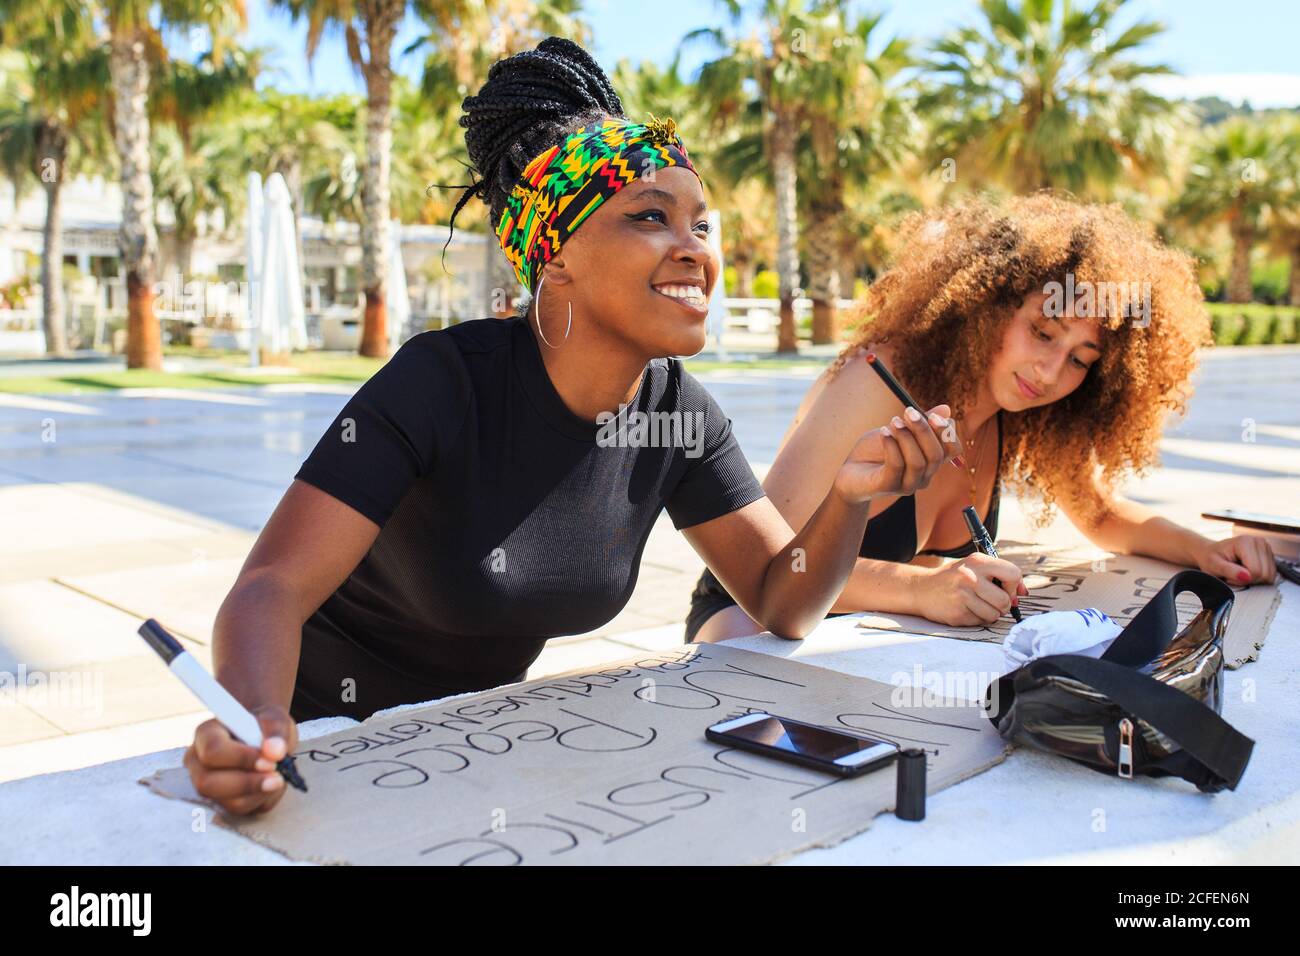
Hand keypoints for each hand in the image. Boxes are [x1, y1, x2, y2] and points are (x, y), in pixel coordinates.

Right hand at [183, 703, 298, 816]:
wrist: (267, 737)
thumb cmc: (264, 725)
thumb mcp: (274, 717)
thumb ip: (276, 731)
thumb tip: (275, 751)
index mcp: (206, 734)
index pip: (213, 751)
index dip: (242, 759)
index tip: (269, 760)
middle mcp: (198, 763)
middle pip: (209, 783)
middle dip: (248, 783)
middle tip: (278, 776)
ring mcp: (207, 786)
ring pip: (227, 802)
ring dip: (260, 793)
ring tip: (279, 776)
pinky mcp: (223, 802)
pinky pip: (242, 811)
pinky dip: (263, 800)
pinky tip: (273, 785)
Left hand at [833, 404, 962, 504]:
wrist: (849, 473)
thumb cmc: (875, 452)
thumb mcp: (897, 431)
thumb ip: (919, 422)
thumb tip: (945, 409)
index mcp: (930, 462)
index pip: (952, 449)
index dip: (947, 432)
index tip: (932, 415)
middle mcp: (923, 476)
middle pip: (936, 455)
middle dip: (924, 430)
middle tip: (908, 411)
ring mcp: (907, 485)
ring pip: (918, 462)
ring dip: (905, 437)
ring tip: (892, 422)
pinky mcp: (887, 488)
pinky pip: (896, 466)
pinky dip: (891, 445)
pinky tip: (883, 433)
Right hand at [922, 553, 1026, 625]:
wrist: (921, 589)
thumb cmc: (954, 578)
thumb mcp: (975, 568)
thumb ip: (1000, 576)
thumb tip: (1023, 594)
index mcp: (977, 561)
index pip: (1013, 574)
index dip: (1013, 586)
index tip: (1006, 590)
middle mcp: (970, 577)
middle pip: (1005, 600)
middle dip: (1003, 605)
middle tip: (992, 601)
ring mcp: (962, 596)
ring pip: (995, 615)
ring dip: (990, 613)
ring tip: (976, 604)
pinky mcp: (957, 614)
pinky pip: (980, 622)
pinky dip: (976, 618)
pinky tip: (965, 609)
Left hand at [1196, 535, 1276, 584]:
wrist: (1210, 553)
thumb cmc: (1210, 559)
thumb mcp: (1213, 566)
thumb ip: (1229, 571)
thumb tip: (1246, 577)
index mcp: (1245, 542)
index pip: (1255, 571)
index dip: (1242, 579)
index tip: (1229, 575)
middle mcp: (1259, 542)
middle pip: (1265, 574)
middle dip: (1249, 580)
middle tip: (1234, 574)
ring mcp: (1266, 547)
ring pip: (1270, 576)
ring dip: (1254, 579)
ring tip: (1239, 572)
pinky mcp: (1269, 554)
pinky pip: (1271, 575)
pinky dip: (1258, 577)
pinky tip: (1246, 571)